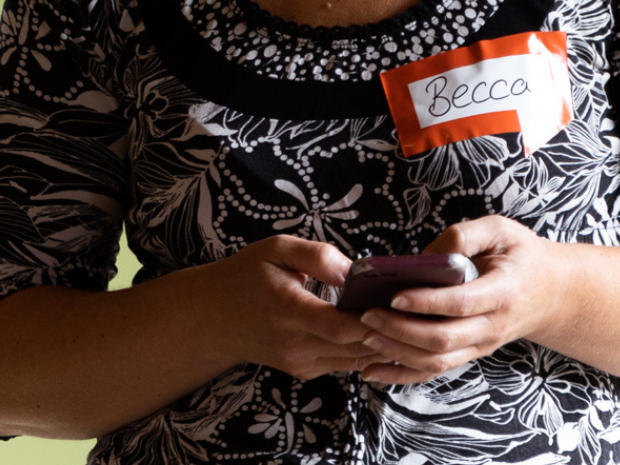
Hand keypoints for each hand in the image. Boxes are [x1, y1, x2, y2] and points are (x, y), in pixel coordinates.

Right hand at [190, 235, 380, 380]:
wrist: (212, 316)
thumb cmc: (246, 276)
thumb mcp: (276, 249)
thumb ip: (317, 256)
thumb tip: (354, 270)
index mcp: (288, 310)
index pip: (341, 327)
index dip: (373, 319)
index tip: (394, 300)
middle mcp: (294, 344)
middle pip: (356, 348)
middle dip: (386, 331)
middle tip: (407, 308)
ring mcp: (299, 362)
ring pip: (355, 360)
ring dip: (379, 343)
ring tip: (397, 317)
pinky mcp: (303, 370)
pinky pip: (343, 364)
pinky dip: (363, 350)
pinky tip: (373, 329)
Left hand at [354, 216, 570, 383]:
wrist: (551, 293)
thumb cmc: (522, 256)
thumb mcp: (501, 230)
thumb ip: (464, 235)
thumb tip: (428, 254)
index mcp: (502, 292)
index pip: (460, 303)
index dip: (426, 302)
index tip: (394, 295)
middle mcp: (492, 326)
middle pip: (443, 339)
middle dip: (400, 330)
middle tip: (368, 315)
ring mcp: (481, 345)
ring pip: (436, 361)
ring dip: (397, 353)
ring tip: (366, 336)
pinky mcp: (470, 353)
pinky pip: (435, 371)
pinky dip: (402, 374)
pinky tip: (373, 369)